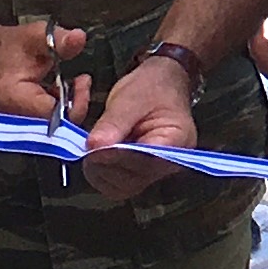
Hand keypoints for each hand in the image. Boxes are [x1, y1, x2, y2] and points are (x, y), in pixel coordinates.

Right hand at [0, 18, 87, 120]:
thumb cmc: (2, 48)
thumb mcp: (34, 36)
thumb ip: (58, 40)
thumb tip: (79, 37)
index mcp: (13, 100)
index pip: (53, 115)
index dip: (75, 102)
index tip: (82, 81)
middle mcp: (10, 121)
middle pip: (56, 128)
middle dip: (75, 105)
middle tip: (81, 82)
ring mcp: (12, 128)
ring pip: (53, 129)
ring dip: (67, 107)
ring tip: (73, 83)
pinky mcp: (17, 128)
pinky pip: (45, 126)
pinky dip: (57, 111)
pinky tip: (59, 91)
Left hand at [81, 56, 196, 199]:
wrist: (161, 82)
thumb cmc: (154, 86)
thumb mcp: (131, 97)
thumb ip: (113, 122)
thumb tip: (94, 146)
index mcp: (177, 141)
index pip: (146, 162)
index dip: (117, 158)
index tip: (95, 148)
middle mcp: (168, 162)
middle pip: (133, 181)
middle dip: (105, 166)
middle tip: (90, 146)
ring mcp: (153, 169)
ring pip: (121, 187)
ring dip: (99, 171)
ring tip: (92, 148)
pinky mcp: (138, 171)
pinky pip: (117, 183)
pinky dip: (100, 172)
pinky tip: (96, 154)